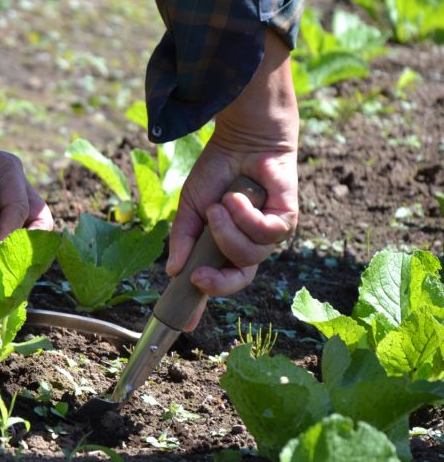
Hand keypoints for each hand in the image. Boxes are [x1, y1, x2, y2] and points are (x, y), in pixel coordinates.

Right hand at [166, 29, 299, 327]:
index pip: (218, 280)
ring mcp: (270, 233)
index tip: (186, 324)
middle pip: (238, 279)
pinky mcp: (288, 218)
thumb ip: (182, 239)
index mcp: (226, 245)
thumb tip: (173, 271)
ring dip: (227, 230)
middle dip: (217, 283)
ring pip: (249, 255)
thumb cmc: (219, 170)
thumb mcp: (190, 207)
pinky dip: (246, 215)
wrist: (243, 137)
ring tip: (221, 203)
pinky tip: (238, 195)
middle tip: (197, 276)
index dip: (203, 302)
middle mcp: (250, 244)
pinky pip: (267, 233)